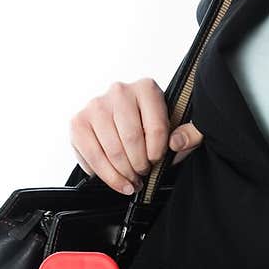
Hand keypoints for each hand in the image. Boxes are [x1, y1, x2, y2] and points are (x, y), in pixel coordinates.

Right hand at [69, 77, 204, 194]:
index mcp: (146, 88)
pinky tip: (116, 180)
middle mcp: (119, 92)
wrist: (125, 119)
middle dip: (139, 165)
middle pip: (131, 139)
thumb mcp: (180, 126)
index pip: (156, 126)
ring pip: (111, 150)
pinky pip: (91, 156)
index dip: (158, 151)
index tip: (157, 161)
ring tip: (131, 180)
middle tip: (142, 174)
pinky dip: (105, 175)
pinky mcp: (78, 122)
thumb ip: (190, 134)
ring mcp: (96, 106)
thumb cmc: (152, 123)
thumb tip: (176, 142)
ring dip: (123, 173)